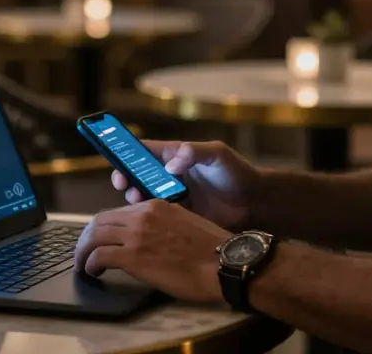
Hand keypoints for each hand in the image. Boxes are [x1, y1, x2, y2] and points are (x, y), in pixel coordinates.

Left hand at [74, 199, 229, 304]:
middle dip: (86, 238)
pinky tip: (94, 273)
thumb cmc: (212, 251)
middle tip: (84, 252)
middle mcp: (142, 215)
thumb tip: (147, 240)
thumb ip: (162, 226)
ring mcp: (136, 235)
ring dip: (83, 252)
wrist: (225, 264)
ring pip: (93, 236)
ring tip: (84, 264)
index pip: (117, 212)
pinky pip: (98, 256)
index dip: (103, 227)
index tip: (100, 239)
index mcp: (156, 205)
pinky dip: (90, 265)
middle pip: (99, 221)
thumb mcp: (184, 225)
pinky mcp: (133, 256)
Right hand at [112, 140, 257, 229]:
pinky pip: (154, 216)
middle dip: (125, 178)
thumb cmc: (237, 172)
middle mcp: (169, 174)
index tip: (118, 163)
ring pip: (142, 196)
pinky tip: (145, 220)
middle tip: (123, 185)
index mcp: (175, 155)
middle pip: (137, 174)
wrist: (253, 203)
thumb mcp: (217, 154)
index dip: (127, 155)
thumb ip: (194, 152)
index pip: (143, 151)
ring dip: (133, 198)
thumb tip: (170, 164)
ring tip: (137, 200)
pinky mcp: (177, 216)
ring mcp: (172, 196)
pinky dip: (145, 217)